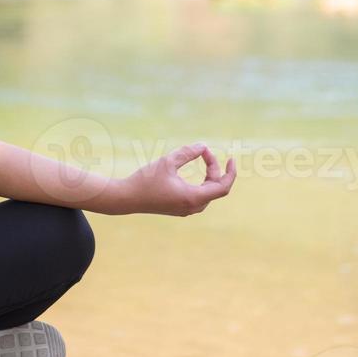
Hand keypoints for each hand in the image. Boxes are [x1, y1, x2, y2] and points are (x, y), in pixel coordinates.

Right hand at [120, 143, 235, 215]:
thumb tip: (204, 145)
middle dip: (214, 168)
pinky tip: (195, 173)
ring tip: (202, 158)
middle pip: (215, 188)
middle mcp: (192, 207)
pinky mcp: (178, 208)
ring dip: (208, 176)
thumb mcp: (168, 161)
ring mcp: (185, 210)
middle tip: (204, 152)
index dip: (230, 172)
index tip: (231, 158)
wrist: (126, 198)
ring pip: (207, 193)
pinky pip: (199, 197)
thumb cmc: (146, 179)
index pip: (223, 187)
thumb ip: (188, 152)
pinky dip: (201, 183)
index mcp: (193, 197)